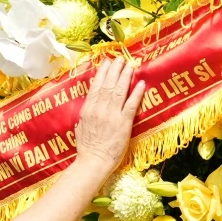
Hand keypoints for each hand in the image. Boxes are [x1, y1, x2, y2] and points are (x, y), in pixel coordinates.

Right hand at [74, 58, 144, 172]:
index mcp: (88, 109)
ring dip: (125, 76)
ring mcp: (112, 115)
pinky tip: (141, 83)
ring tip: (130, 65)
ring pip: (119, 90)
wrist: (93, 162)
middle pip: (108, 84)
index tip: (107, 62)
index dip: (102, 72)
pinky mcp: (124, 123)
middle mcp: (100, 109)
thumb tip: (89, 105)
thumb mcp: (80, 127)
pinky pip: (131, 105)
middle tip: (120, 59)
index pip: (96, 86)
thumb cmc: (86, 148)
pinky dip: (136, 93)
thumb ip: (86, 114)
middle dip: (115, 69)